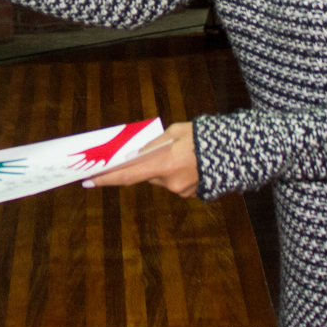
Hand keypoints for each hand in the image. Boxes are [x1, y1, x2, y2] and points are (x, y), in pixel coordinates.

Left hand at [83, 121, 198, 196]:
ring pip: (160, 178)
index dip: (106, 178)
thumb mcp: (174, 132)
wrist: (237, 151)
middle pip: (144, 175)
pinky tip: (188, 161)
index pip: (126, 175)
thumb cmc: (203, 136)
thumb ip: (152, 144)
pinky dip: (174, 172)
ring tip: (180, 152)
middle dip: (141, 164)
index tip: (88, 181)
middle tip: (148, 150)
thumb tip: (135, 153)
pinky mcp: (190, 194)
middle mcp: (170, 183)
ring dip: (160, 166)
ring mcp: (181, 191)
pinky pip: (173, 182)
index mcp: (163, 165)